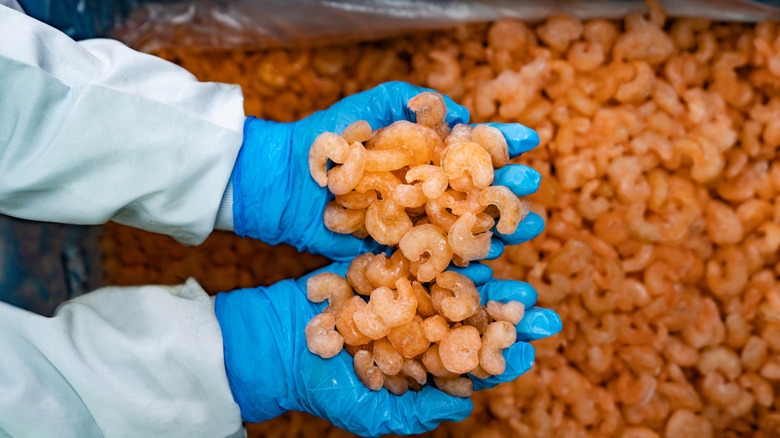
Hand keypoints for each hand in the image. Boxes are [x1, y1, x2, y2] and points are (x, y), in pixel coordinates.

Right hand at [214, 261, 560, 436]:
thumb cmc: (322, 386)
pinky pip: (416, 246)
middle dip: (509, 307)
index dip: (504, 349)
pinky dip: (443, 234)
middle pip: (474, 310)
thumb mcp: (371, 412)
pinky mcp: (382, 259)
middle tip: (542, 305)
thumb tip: (466, 405)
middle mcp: (421, 320)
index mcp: (425, 357)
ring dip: (489, 264)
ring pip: (454, 273)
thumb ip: (418, 411)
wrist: (274, 343)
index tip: (534, 344)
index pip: (473, 354)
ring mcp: (402, 287)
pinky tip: (469, 223)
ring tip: (519, 254)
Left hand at [230, 81, 541, 260]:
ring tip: (527, 224)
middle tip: (530, 186)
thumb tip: (462, 114)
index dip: (502, 142)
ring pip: (465, 228)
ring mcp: (414, 223)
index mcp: (423, 153)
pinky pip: (437, 260)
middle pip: (477, 190)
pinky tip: (494, 261)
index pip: (472, 147)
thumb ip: (413, 99)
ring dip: (499, 226)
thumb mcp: (372, 105)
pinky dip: (466, 264)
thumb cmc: (329, 137)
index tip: (530, 140)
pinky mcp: (399, 253)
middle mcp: (425, 190)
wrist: (286, 181)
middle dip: (508, 187)